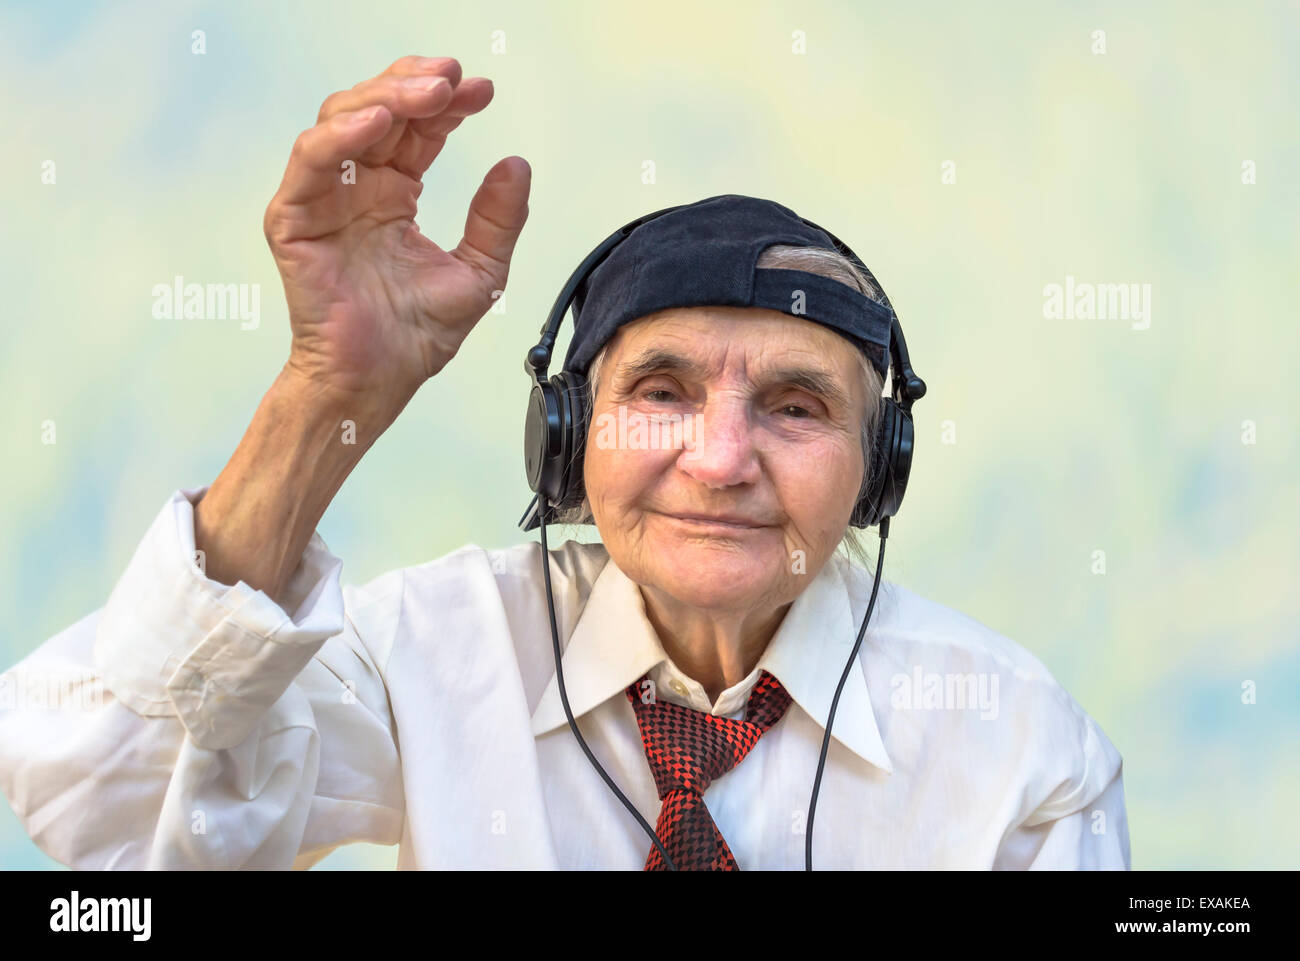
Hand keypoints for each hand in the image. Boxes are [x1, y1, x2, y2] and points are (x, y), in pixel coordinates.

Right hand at [262, 55, 530, 417]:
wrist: (378, 382)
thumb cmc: (416, 337)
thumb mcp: (479, 273)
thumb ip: (498, 221)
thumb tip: (517, 165)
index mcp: (394, 194)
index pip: (418, 131)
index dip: (448, 105)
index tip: (483, 91)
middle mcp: (357, 188)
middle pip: (378, 110)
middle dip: (417, 87)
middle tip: (454, 79)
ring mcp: (323, 200)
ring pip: (342, 121)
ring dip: (385, 98)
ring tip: (430, 93)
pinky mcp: (295, 220)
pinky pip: (311, 163)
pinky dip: (341, 137)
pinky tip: (378, 124)